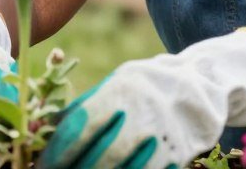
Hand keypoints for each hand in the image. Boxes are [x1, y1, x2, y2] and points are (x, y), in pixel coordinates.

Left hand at [39, 28, 245, 168]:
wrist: (203, 85)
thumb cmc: (147, 87)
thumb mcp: (117, 84)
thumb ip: (84, 105)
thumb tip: (44, 127)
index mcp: (122, 89)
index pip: (80, 125)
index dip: (57, 152)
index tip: (42, 166)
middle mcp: (143, 111)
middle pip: (99, 155)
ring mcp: (164, 134)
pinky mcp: (178, 154)